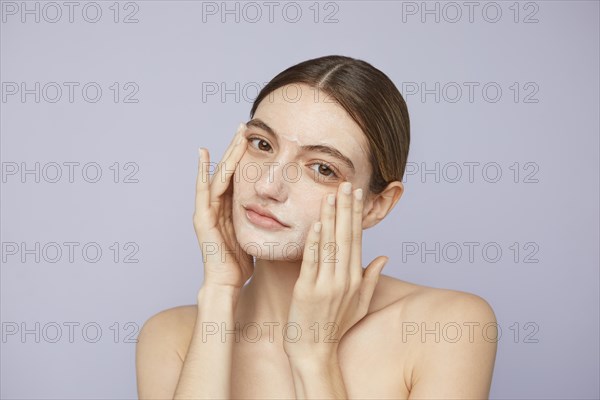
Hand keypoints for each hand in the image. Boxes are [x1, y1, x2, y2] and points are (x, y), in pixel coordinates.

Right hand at [193, 123, 253, 290]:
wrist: (225, 284)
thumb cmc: (240, 263)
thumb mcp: (254, 233)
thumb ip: (261, 219)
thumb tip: (281, 209)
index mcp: (229, 209)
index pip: (237, 177)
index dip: (244, 157)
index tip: (255, 139)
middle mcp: (216, 207)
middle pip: (227, 171)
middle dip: (235, 149)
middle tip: (244, 127)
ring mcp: (206, 212)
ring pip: (218, 176)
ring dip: (226, 155)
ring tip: (234, 136)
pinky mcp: (202, 219)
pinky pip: (203, 191)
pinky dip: (202, 173)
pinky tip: (204, 156)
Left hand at [284, 181, 388, 363]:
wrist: (315, 353)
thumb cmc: (336, 327)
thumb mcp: (360, 304)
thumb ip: (371, 278)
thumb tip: (384, 256)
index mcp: (355, 279)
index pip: (357, 240)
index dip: (356, 215)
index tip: (356, 194)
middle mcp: (343, 280)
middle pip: (345, 237)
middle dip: (346, 209)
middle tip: (346, 184)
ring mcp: (325, 285)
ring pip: (329, 245)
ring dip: (330, 218)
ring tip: (331, 195)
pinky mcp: (306, 291)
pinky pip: (312, 262)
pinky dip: (314, 243)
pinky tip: (317, 224)